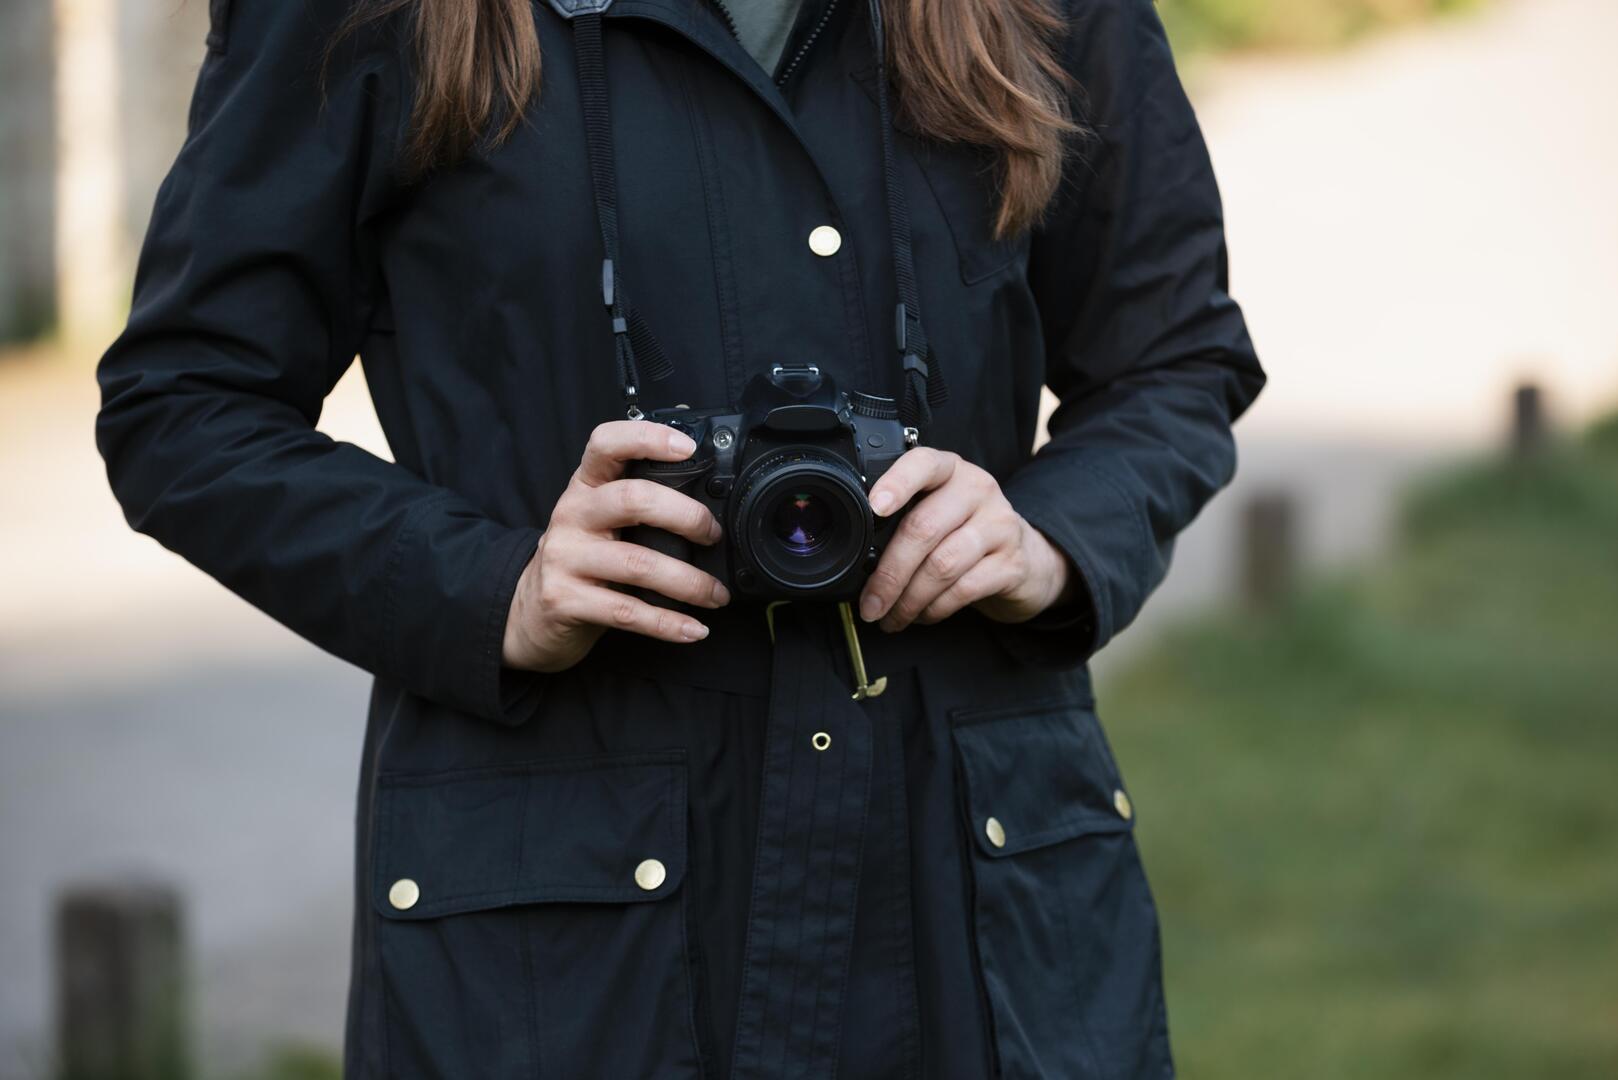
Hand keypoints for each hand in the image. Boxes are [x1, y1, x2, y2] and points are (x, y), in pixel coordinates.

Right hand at [502, 421, 730, 673]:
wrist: (529, 612)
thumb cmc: (583, 558)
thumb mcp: (601, 519)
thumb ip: (639, 496)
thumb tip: (700, 469)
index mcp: (585, 486)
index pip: (607, 444)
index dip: (647, 438)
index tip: (687, 448)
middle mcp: (571, 515)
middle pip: (634, 500)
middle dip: (687, 517)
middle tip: (714, 536)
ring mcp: (565, 558)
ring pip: (638, 564)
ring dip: (689, 582)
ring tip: (716, 595)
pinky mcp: (564, 600)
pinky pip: (627, 612)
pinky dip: (668, 624)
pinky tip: (694, 630)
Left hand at [857, 448, 1073, 632]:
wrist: (1024, 559)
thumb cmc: (964, 533)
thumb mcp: (937, 511)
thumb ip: (903, 519)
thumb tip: (857, 561)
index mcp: (950, 470)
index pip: (924, 464)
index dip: (897, 483)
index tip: (874, 507)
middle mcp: (977, 490)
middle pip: (923, 528)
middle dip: (889, 574)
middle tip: (871, 603)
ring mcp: (999, 525)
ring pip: (942, 565)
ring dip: (909, 599)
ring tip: (892, 617)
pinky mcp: (1012, 563)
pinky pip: (964, 589)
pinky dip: (935, 608)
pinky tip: (922, 615)